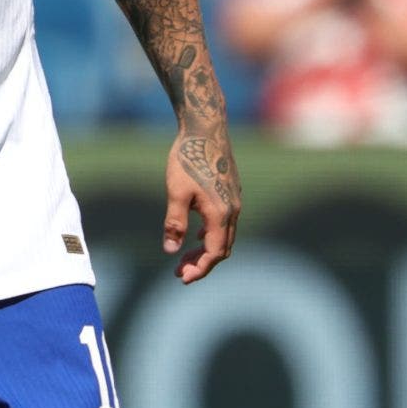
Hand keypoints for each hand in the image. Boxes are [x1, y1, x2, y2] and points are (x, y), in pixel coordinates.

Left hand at [162, 126, 240, 283]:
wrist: (205, 129)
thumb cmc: (187, 159)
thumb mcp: (175, 193)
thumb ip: (174, 223)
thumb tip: (171, 251)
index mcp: (221, 214)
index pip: (214, 253)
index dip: (199, 269)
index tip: (182, 278)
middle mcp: (233, 210)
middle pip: (222, 248)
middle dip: (201, 263)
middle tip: (178, 272)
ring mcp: (235, 200)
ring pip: (224, 235)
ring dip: (205, 250)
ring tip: (183, 258)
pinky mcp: (231, 192)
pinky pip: (225, 223)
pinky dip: (210, 235)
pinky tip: (194, 236)